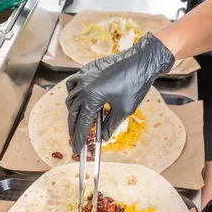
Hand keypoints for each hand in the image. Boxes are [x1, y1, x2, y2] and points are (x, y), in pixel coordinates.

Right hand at [65, 33, 174, 152]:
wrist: (141, 61)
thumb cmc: (135, 85)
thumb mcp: (124, 110)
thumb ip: (110, 125)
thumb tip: (104, 137)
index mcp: (91, 98)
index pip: (82, 124)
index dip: (80, 139)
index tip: (78, 149)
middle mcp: (83, 87)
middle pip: (73, 113)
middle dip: (74, 128)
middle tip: (76, 139)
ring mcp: (83, 77)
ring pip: (71, 99)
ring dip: (73, 113)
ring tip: (79, 122)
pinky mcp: (87, 70)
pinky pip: (73, 84)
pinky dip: (73, 94)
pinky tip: (79, 100)